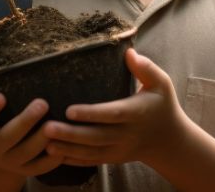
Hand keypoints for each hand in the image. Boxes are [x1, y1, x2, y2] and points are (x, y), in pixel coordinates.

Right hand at [0, 62, 64, 176]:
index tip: (0, 96)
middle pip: (9, 137)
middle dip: (26, 121)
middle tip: (42, 103)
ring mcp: (12, 161)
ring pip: (29, 153)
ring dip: (44, 140)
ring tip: (58, 123)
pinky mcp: (28, 170)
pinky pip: (43, 167)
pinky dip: (55, 158)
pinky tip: (67, 143)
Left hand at [42, 48, 186, 167]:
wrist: (169, 142)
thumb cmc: (162, 106)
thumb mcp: (162, 84)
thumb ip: (146, 68)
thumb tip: (129, 52)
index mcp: (137, 113)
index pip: (113, 114)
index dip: (91, 113)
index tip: (69, 110)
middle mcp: (127, 134)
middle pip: (96, 137)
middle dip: (71, 134)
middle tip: (46, 128)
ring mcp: (120, 150)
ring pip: (91, 152)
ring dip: (67, 149)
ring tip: (45, 142)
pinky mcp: (114, 158)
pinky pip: (92, 162)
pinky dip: (73, 160)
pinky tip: (54, 155)